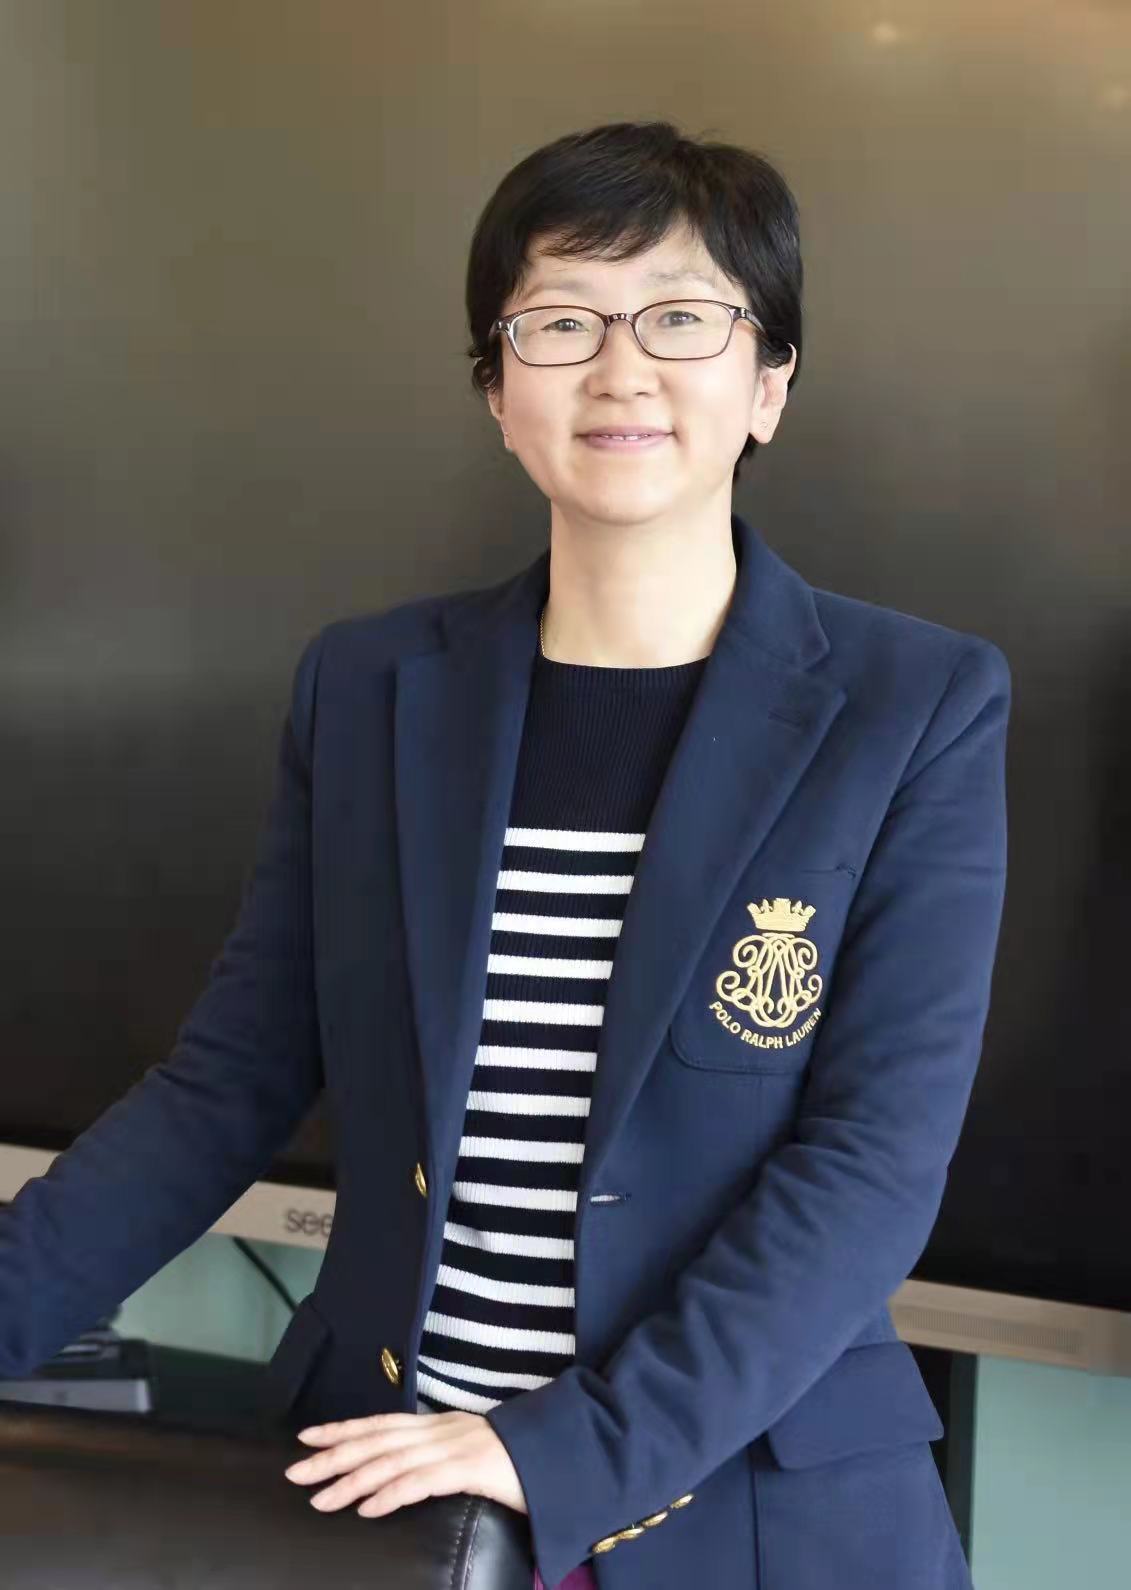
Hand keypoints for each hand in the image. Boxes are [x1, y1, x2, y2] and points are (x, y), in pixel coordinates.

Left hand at [283, 1409, 528, 1518]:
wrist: (562, 1453)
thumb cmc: (517, 1460)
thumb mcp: (470, 1452)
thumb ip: (439, 1458)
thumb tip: (405, 1475)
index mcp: (439, 1425)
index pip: (380, 1424)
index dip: (342, 1429)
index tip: (306, 1437)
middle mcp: (441, 1430)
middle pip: (376, 1440)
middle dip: (332, 1455)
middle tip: (294, 1472)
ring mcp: (455, 1447)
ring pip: (391, 1461)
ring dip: (351, 1481)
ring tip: (320, 1499)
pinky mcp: (471, 1469)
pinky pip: (422, 1482)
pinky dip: (391, 1494)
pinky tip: (368, 1508)